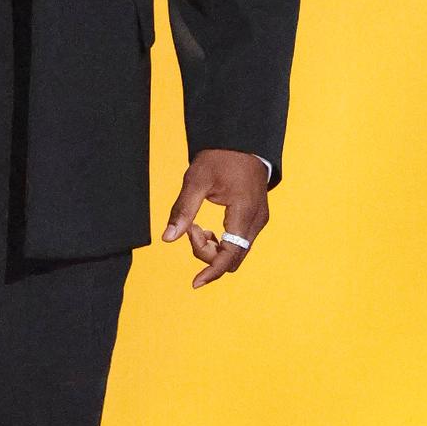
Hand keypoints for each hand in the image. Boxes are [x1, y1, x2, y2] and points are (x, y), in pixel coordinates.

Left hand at [161, 149, 268, 287]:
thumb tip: (167, 238)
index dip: (212, 271)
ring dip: (213, 248)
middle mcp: (256, 222)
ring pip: (236, 252)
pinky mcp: (255, 219)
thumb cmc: (221, 157)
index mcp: (244, 213)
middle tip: (190, 229)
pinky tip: (206, 229)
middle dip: (207, 253)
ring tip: (196, 226)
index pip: (230, 255)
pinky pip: (238, 243)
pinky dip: (221, 243)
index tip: (195, 283)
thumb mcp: (196, 180)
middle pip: (232, 257)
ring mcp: (258, 221)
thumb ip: (183, 210)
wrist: (243, 142)